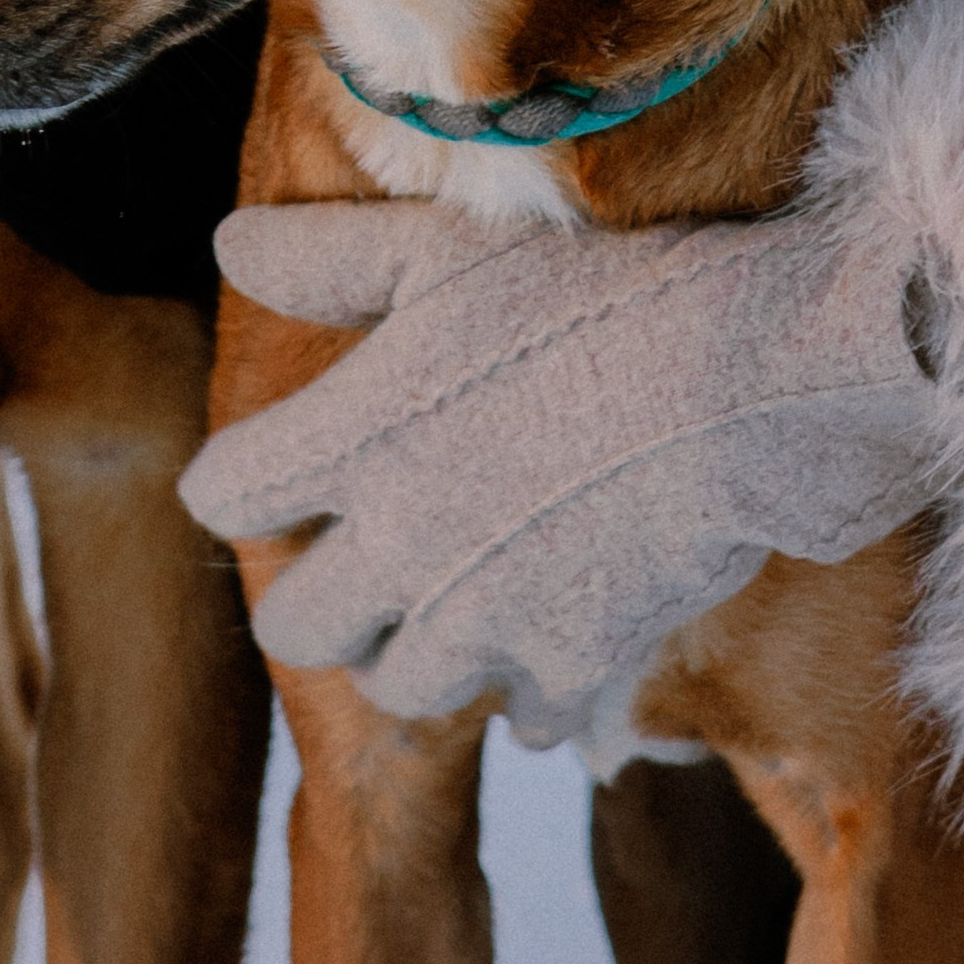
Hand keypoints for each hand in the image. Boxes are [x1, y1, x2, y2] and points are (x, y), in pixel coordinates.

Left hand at [180, 196, 947, 743]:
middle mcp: (397, 547)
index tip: (273, 471)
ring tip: (446, 598)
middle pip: (292, 629)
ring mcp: (483, 619)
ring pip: (394, 687)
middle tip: (354, 558)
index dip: (238, 481)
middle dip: (312, 598)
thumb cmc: (587, 295)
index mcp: (351, 443)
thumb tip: (228, 244)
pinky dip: (525, 688)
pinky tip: (548, 624)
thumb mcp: (442, 250)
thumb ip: (324, 257)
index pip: (222, 497)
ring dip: (409, 651)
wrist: (741, 377)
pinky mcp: (572, 664)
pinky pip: (521, 719)